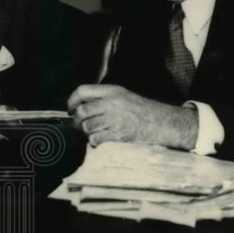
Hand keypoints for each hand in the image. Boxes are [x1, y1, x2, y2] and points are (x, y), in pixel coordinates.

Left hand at [66, 83, 197, 149]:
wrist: (163, 123)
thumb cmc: (142, 111)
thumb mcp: (123, 96)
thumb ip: (102, 97)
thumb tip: (78, 106)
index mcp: (112, 91)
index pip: (82, 91)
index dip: (71, 101)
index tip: (70, 109)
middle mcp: (112, 103)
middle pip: (81, 111)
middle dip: (77, 120)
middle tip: (81, 125)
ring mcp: (115, 119)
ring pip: (87, 127)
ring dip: (87, 132)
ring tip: (96, 132)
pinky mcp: (118, 135)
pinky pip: (95, 139)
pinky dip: (95, 141)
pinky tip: (102, 139)